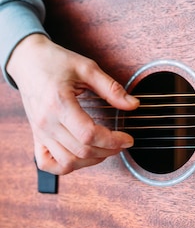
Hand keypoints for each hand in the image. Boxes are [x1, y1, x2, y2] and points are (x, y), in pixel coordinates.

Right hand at [6, 33, 138, 174]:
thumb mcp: (87, 68)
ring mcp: (39, 132)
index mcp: (59, 103)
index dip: (112, 140)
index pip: (88, 134)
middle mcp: (46, 122)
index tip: (127, 138)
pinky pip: (48, 163)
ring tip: (106, 149)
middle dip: (107, 150)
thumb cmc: (55, 61)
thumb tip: (133, 104)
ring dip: (91, 160)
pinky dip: (66, 166)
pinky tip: (80, 157)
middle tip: (121, 142)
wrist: (28, 61)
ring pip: (67, 161)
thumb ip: (111, 88)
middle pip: (81, 150)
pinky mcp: (36, 136)